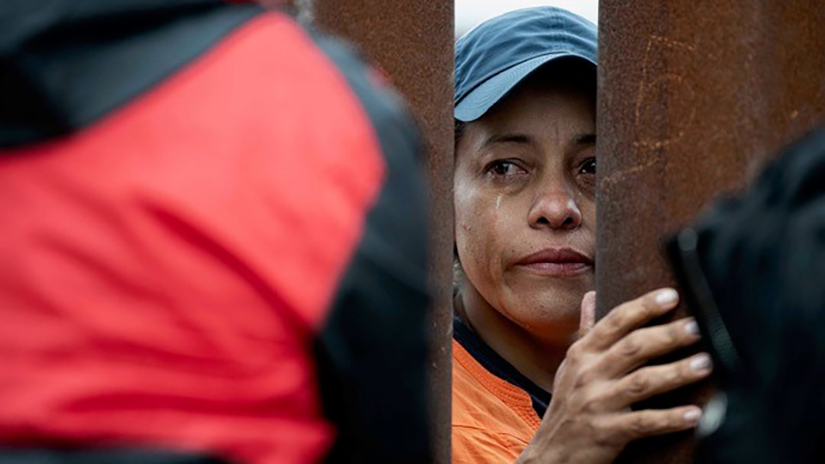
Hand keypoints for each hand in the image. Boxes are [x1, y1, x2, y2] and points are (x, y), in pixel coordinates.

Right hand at [517, 289, 710, 463]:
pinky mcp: (606, 432)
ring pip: (642, 382)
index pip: (615, 322)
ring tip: (706, 364)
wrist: (551, 453)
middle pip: (633, 348)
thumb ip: (586, 331)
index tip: (671, 295)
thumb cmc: (568, 404)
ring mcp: (597, 403)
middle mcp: (588, 374)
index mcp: (582, 354)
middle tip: (699, 326)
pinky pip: (643, 423)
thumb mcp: (570, 365)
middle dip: (668, 335)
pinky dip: (670, 418)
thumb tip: (591, 295)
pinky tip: (695, 414)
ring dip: (676, 373)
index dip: (643, 307)